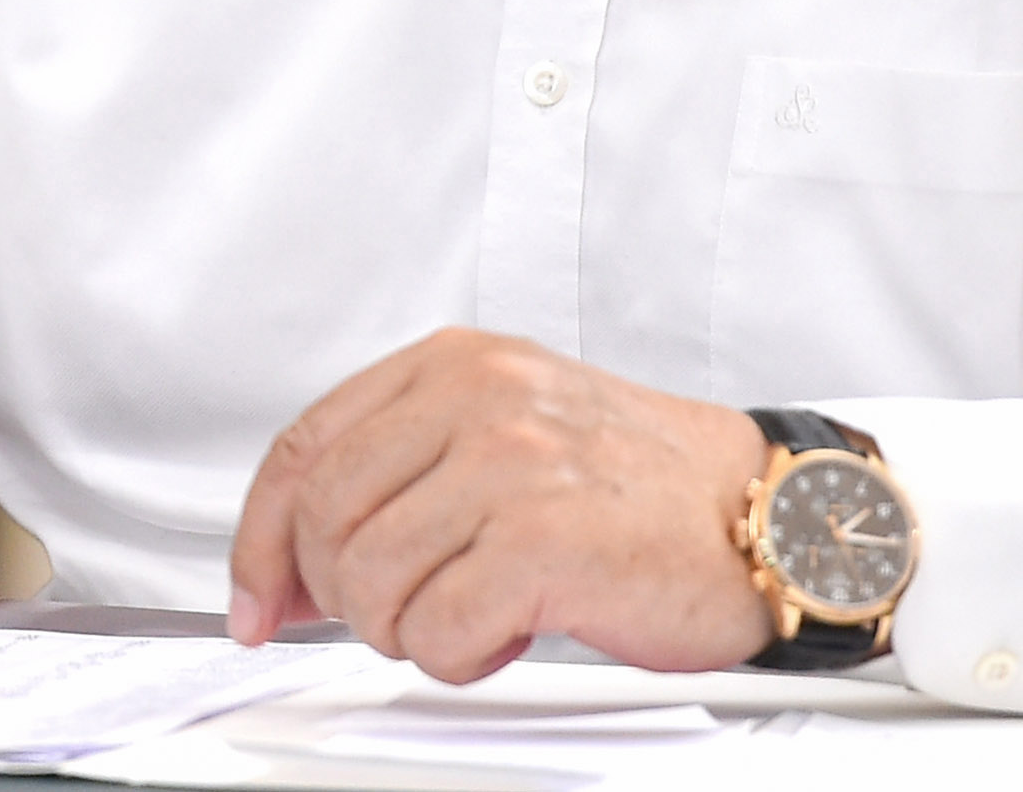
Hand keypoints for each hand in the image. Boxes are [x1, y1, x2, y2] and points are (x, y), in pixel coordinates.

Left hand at [225, 328, 774, 681]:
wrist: (765, 514)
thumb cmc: (642, 485)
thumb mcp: (511, 431)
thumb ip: (405, 468)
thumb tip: (292, 558)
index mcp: (455, 364)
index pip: (303, 448)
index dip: (259, 538)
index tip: (256, 600)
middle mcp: (477, 400)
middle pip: (323, 523)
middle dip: (343, 598)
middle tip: (401, 617)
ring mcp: (510, 465)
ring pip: (370, 582)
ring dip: (407, 631)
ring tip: (471, 617)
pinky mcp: (543, 540)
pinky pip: (435, 632)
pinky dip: (458, 657)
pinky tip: (507, 633)